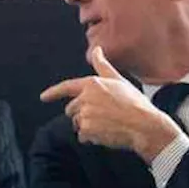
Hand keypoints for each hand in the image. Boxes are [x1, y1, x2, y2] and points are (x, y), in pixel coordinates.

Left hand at [39, 47, 184, 163]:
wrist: (144, 125)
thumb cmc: (134, 103)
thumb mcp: (118, 80)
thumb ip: (102, 65)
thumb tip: (96, 49)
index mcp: (91, 84)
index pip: (66, 87)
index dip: (53, 92)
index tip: (43, 97)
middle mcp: (85, 98)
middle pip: (71, 109)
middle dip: (81, 114)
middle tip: (101, 117)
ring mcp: (85, 114)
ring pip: (78, 124)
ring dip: (87, 127)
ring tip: (106, 125)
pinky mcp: (87, 130)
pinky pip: (83, 137)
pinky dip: (91, 138)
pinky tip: (105, 135)